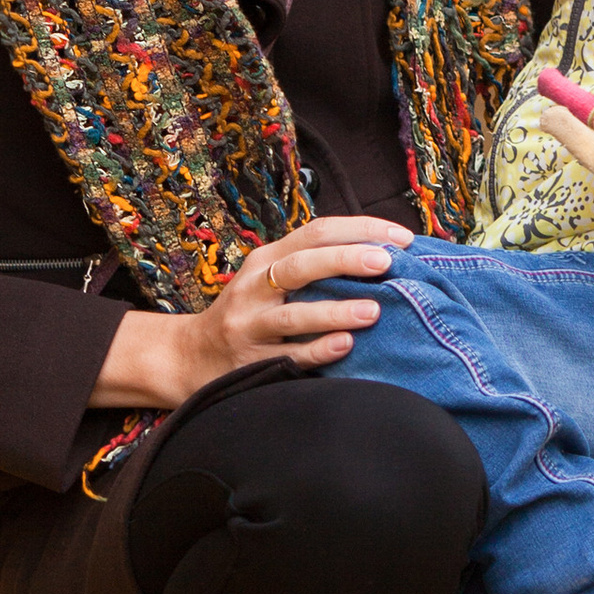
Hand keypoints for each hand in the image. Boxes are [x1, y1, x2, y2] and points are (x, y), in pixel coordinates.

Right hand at [89, 214, 399, 408]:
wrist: (193, 356)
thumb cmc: (250, 312)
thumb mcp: (269, 278)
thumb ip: (312, 265)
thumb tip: (383, 253)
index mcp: (266, 259)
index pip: (315, 232)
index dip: (360, 230)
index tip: (401, 237)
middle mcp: (255, 287)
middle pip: (301, 265)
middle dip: (345, 260)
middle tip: (386, 262)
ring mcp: (249, 326)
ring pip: (294, 315)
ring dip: (335, 311)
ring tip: (373, 311)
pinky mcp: (250, 362)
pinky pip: (289, 357)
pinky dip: (318, 350)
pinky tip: (346, 345)